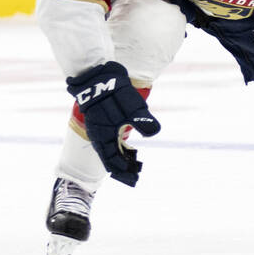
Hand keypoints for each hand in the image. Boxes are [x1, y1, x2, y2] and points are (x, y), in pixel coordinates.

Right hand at [65, 62, 159, 185]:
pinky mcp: (104, 120)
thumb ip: (142, 121)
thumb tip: (154, 132)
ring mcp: (101, 127)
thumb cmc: (114, 92)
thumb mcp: (131, 107)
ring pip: (110, 148)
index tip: (134, 178)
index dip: (123, 171)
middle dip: (123, 167)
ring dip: (121, 157)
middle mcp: (100, 135)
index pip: (111, 161)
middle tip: (136, 175)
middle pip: (110, 157)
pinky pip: (110, 139)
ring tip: (134, 163)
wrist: (99, 75)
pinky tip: (127, 147)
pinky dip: (119, 146)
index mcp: (103, 137)